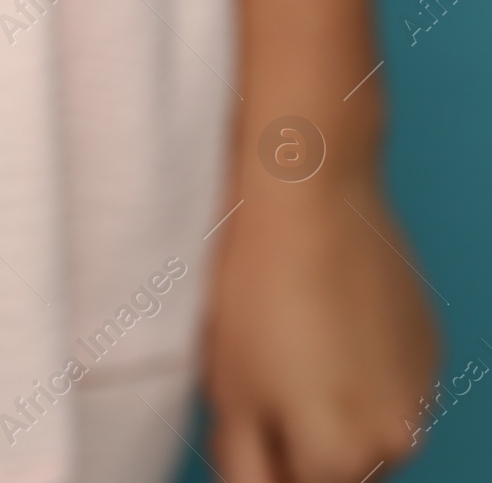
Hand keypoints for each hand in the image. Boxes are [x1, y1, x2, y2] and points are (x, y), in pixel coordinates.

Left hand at [206, 141, 436, 481]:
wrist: (309, 200)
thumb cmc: (256, 292)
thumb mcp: (228, 393)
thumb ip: (246, 462)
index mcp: (344, 459)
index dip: (259, 460)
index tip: (240, 423)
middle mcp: (397, 438)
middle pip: (335, 468)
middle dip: (294, 441)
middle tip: (254, 378)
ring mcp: (421, 392)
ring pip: (361, 426)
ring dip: (326, 407)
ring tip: (285, 343)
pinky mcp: (428, 347)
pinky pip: (384, 381)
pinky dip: (353, 369)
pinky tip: (317, 320)